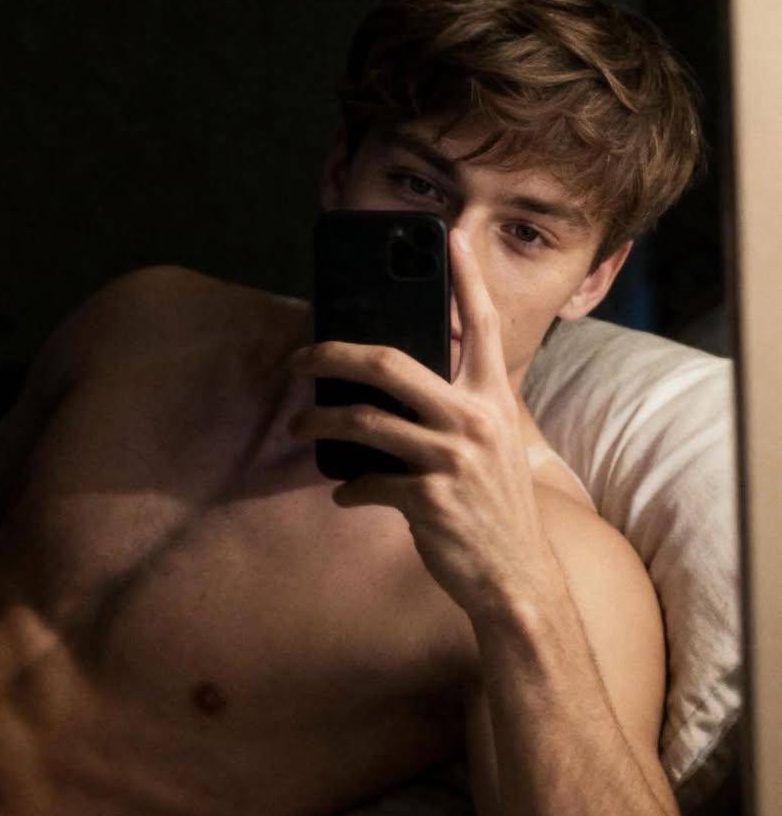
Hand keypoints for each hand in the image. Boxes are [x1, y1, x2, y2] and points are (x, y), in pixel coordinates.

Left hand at [287, 231, 555, 621]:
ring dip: (319, 422)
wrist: (517, 579)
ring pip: (362, 420)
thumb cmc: (494, 507)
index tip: (448, 237)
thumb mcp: (493, 446)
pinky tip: (345, 493)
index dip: (465, 276)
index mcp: (494, 398)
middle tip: (298, 358)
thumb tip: (400, 378)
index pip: (480, 324)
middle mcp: (475, 419)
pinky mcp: (429, 498)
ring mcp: (452, 458)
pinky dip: (348, 488)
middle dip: (331, 353)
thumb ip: (460, 406)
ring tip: (301, 426)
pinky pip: (366, 481)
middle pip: (388, 362)